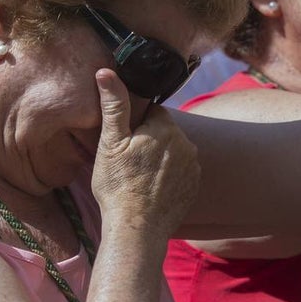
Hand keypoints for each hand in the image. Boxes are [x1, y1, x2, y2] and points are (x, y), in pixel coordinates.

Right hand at [92, 70, 199, 237]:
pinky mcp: (195, 185)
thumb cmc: (118, 186)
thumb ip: (114, 105)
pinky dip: (168, 176)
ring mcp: (193, 166)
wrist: (137, 229)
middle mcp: (187, 144)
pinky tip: (151, 188)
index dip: (135, 126)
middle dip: (149, 141)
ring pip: (173, 151)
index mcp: (166, 128)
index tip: (124, 143)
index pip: (152, 113)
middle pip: (164, 132)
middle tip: (128, 162)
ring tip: (139, 177)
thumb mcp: (110, 143)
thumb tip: (106, 72)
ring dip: (160, 158)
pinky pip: (180, 170)